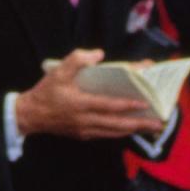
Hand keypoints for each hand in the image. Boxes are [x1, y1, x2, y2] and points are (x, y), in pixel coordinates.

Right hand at [15, 50, 162, 140]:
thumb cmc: (46, 91)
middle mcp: (85, 121)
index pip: (108, 106)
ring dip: (133, 130)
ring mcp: (86, 130)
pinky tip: (131, 128)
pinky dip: (121, 132)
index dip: (126, 106)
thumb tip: (98, 54)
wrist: (31, 115)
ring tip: (151, 127)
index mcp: (80, 104)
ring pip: (114, 133)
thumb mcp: (58, 71)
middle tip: (157, 123)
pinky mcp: (84, 136)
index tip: (143, 103)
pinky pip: (107, 135)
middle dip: (139, 124)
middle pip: (117, 125)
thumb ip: (77, 60)